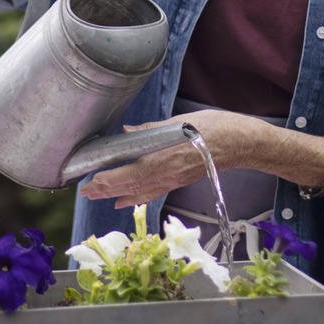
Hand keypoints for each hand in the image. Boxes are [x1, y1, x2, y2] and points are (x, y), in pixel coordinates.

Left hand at [80, 110, 263, 209]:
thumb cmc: (212, 128)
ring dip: (116, 195)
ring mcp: (172, 180)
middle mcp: (165, 174)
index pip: (127, 175)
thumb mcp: (179, 122)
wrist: (238, 143)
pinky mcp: (178, 181)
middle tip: (86, 192)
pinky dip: (136, 198)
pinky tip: (125, 201)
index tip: (90, 181)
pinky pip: (153, 193)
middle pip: (128, 186)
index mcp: (162, 159)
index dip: (106, 180)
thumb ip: (150, 131)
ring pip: (138, 192)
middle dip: (105, 190)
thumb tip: (127, 131)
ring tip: (98, 197)